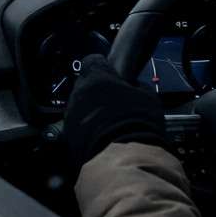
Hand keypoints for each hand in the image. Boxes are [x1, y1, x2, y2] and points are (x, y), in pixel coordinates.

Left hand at [64, 53, 166, 167]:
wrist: (124, 155)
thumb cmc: (138, 121)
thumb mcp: (148, 97)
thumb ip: (135, 86)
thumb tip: (131, 86)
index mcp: (97, 77)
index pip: (93, 61)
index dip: (104, 67)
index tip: (113, 76)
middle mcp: (78, 91)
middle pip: (85, 84)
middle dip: (97, 91)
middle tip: (114, 102)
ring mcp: (70, 112)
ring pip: (79, 104)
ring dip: (90, 109)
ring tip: (108, 122)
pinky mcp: (67, 132)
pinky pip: (76, 123)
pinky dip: (86, 126)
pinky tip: (100, 135)